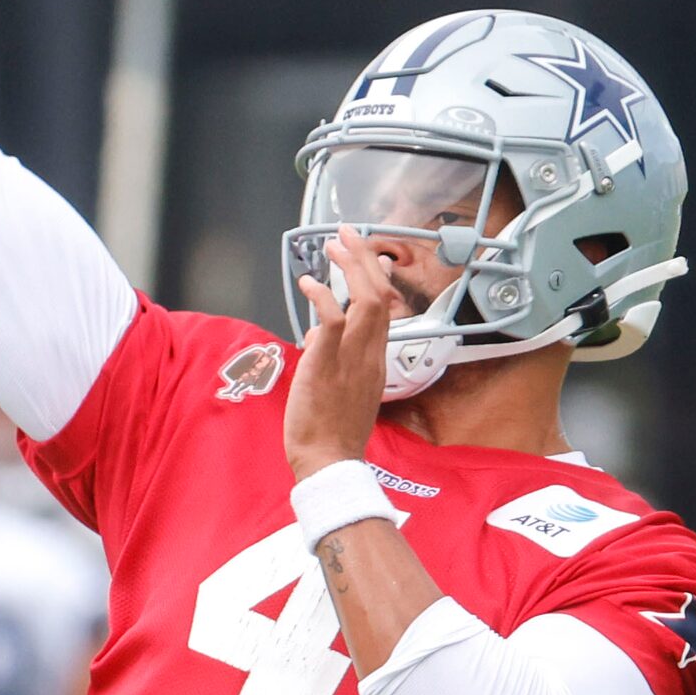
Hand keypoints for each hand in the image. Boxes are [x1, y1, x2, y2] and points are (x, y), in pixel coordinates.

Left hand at [284, 226, 398, 479]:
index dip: (375, 276)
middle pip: (380, 294)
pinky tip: (310, 282)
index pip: (385, 308)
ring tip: (332, 244)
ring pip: (365, 299)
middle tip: (347, 233)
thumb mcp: (345, 391)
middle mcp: (371, 354)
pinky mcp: (328, 363)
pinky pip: (332, 320)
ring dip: (350, 266)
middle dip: (365, 258)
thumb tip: (318, 338)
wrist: (329, 461)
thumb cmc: (332, 432)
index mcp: (376, 360)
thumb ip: (338, 361)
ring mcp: (352, 357)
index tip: (361, 255)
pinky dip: (323, 296)